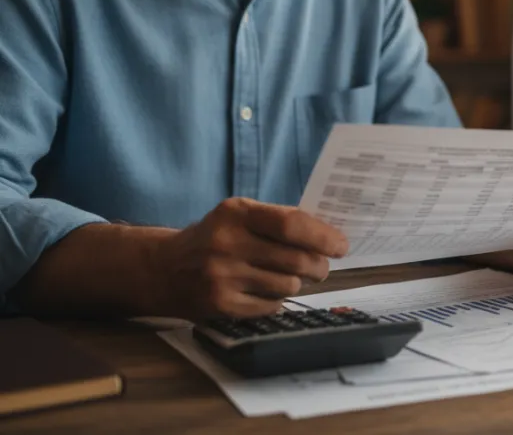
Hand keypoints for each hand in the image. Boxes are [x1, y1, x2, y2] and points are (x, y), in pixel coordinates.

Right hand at [153, 198, 348, 318]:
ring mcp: (222, 277)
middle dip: (319, 266)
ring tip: (287, 276)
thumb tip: (330, 236)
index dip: (322, 237)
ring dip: (297, 283)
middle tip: (321, 268)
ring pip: (288, 286)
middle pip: (295, 260)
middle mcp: (226, 244)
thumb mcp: (239, 216)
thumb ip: (280, 220)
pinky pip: (271, 306)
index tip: (342, 246)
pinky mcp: (221, 305)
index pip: (290, 225)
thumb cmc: (216, 238)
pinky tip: (263, 290)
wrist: (163, 268)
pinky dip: (276, 299)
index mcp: (236, 214)